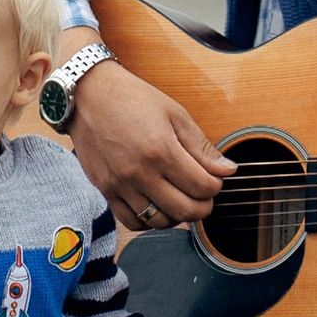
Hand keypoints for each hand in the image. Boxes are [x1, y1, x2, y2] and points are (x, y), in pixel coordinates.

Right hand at [67, 56, 232, 227]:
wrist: (88, 94)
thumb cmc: (132, 98)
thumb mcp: (175, 113)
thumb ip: (201, 146)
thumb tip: (228, 170)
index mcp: (161, 149)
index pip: (202, 186)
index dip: (216, 186)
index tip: (215, 179)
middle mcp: (139, 172)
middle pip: (184, 210)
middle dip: (203, 207)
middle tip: (204, 195)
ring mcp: (120, 184)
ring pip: (159, 221)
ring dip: (177, 215)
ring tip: (182, 199)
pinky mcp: (105, 190)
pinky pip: (131, 222)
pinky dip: (149, 221)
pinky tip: (157, 205)